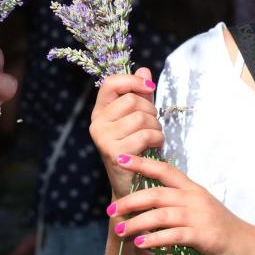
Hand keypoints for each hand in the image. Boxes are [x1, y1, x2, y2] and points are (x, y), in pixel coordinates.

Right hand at [89, 68, 160, 198]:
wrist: (133, 184)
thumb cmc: (137, 147)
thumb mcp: (138, 117)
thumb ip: (141, 94)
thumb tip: (144, 70)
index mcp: (100, 111)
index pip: (111, 83)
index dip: (133, 80)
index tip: (149, 87)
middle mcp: (97, 123)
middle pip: (132, 100)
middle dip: (151, 110)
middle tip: (153, 124)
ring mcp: (103, 139)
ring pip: (141, 118)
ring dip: (156, 126)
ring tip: (155, 136)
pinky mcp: (114, 153)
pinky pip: (145, 135)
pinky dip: (157, 139)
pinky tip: (155, 146)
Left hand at [107, 154, 254, 254]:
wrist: (254, 250)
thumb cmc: (225, 232)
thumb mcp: (202, 212)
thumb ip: (179, 206)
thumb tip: (150, 206)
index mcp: (193, 189)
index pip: (164, 169)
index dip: (142, 162)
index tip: (120, 158)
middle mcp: (195, 198)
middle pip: (156, 192)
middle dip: (130, 200)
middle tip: (110, 208)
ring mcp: (200, 217)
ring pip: (160, 214)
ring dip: (136, 222)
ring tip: (119, 230)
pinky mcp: (204, 236)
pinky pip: (173, 235)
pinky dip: (155, 239)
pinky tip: (141, 243)